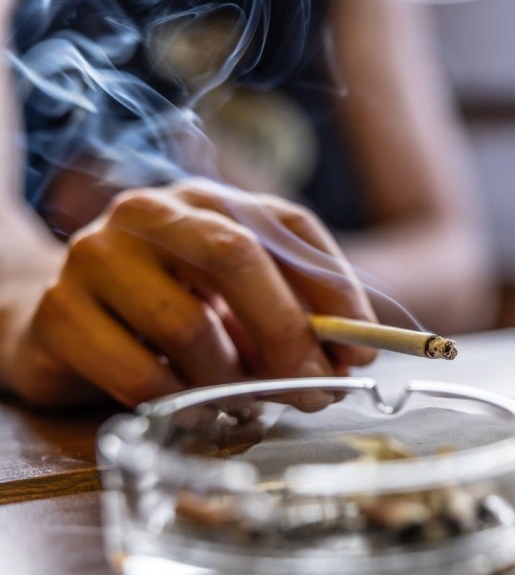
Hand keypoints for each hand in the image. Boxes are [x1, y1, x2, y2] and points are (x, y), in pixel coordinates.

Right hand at [1, 179, 376, 407]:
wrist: (57, 320)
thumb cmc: (167, 307)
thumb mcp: (236, 299)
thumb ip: (293, 314)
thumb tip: (349, 357)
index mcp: (207, 201)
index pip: (289, 229)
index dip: (335, 291)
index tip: (362, 350)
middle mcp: (149, 214)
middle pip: (236, 258)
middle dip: (289, 332)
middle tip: (318, 387)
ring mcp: (96, 258)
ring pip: (189, 327)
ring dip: (233, 380)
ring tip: (247, 401)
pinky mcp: (60, 316)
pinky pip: (140, 375)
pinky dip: (182, 402)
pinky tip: (194, 407)